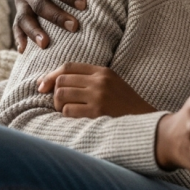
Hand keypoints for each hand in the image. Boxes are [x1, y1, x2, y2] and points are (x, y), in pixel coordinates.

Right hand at [14, 0, 89, 51]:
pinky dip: (19, 39)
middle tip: (75, 27)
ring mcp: (20, 1)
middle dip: (56, 16)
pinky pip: (16, 27)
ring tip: (46, 44)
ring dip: (35, 31)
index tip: (84, 5)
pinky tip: (24, 51)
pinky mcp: (19, 13)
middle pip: (39, 4)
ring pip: (25, 18)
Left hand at [37, 62, 156, 117]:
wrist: (147, 123)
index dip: (51, 75)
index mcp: (103, 72)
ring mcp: (99, 96)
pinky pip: (68, 111)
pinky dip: (67, 116)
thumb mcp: (112, 85)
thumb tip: (54, 82)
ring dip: (59, 106)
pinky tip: (76, 119)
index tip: (42, 86)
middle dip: (54, 93)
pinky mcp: (97, 112)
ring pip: (61, 95)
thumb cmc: (125, 107)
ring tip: (68, 111)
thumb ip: (89, 80)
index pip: (69, 66)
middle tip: (60, 104)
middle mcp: (100, 81)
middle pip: (62, 80)